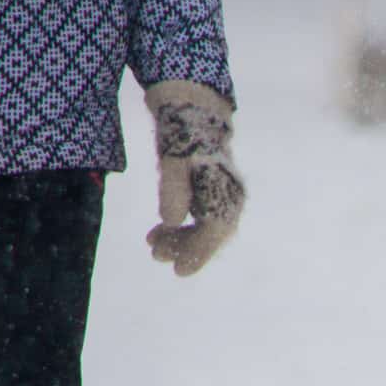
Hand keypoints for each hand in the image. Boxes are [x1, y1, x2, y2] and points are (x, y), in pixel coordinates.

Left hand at [145, 80, 245, 276]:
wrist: (195, 115)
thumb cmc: (183, 135)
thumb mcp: (172, 160)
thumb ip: (172, 190)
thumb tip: (171, 221)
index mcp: (223, 188)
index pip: (214, 230)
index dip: (197, 253)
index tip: (179, 271)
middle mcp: (232, 196)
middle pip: (212, 235)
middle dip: (184, 248)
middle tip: (155, 254)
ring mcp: (228, 197)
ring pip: (208, 231)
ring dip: (182, 240)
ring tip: (153, 243)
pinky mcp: (218, 196)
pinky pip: (206, 221)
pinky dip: (186, 230)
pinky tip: (164, 230)